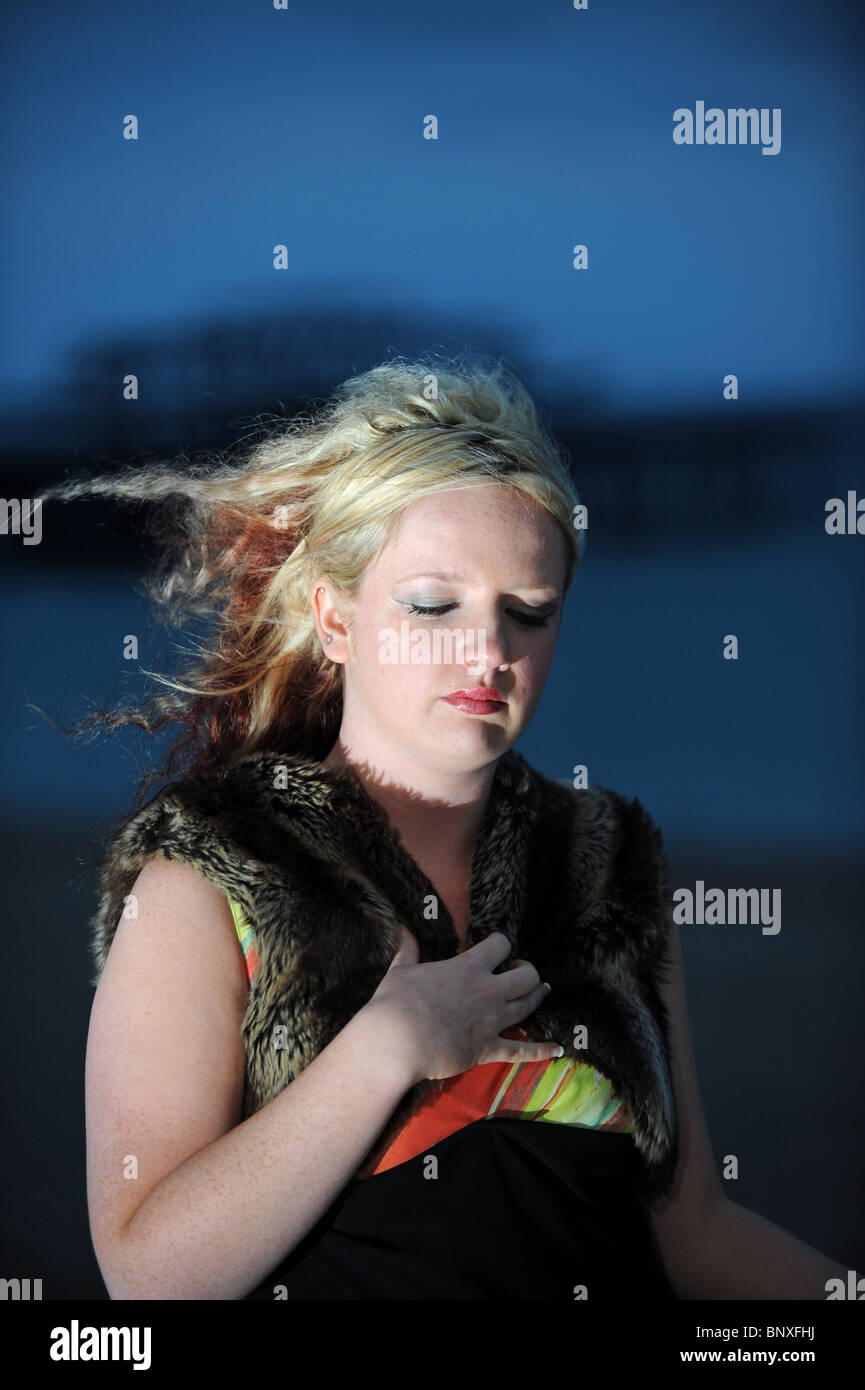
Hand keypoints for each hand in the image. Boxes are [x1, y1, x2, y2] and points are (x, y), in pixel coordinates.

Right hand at [364, 924, 561, 1085]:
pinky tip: (558, 1048)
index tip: (497, 948)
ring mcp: (492, 1021)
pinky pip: (523, 1051)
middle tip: (519, 972)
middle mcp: (487, 992)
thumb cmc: (395, 1004)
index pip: (501, 944)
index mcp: (468, 968)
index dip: (502, 944)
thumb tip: (403, 928)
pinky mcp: (488, 1049)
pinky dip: (542, 1050)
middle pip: (527, 975)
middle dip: (527, 971)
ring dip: (538, 997)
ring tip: (543, 991)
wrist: (396, 1043)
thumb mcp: (401, 970)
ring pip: (528, 1005)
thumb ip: (408, 949)